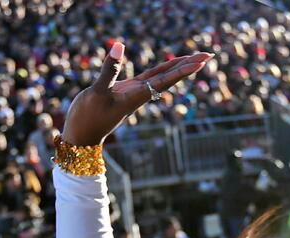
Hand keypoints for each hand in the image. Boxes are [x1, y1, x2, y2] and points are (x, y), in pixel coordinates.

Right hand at [60, 42, 213, 146]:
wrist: (81, 138)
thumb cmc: (87, 118)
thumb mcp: (97, 92)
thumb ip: (109, 69)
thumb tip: (118, 46)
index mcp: (137, 95)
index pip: (166, 79)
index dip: (184, 69)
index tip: (201, 61)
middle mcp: (140, 94)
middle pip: (169, 76)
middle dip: (188, 65)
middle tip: (208, 55)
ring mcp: (134, 93)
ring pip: (161, 77)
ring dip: (177, 67)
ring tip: (194, 58)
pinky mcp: (125, 93)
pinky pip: (148, 78)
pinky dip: (160, 70)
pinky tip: (166, 67)